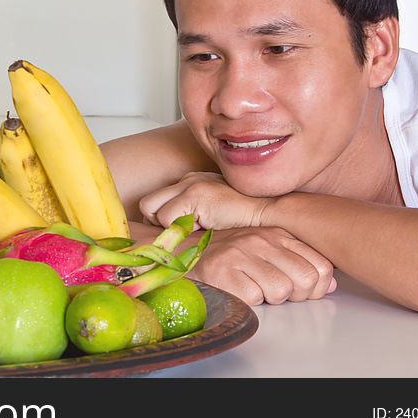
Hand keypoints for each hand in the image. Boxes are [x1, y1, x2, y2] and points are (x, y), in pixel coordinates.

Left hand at [139, 171, 272, 230]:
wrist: (270, 211)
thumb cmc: (245, 219)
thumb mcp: (213, 215)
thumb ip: (192, 218)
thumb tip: (170, 237)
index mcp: (191, 183)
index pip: (157, 203)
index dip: (162, 222)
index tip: (176, 234)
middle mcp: (187, 180)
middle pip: (147, 204)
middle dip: (157, 224)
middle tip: (179, 234)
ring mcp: (190, 184)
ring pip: (153, 210)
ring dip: (169, 227)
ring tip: (195, 229)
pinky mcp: (195, 194)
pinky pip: (168, 217)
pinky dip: (180, 228)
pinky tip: (203, 227)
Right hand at [188, 227, 336, 304]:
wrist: (181, 251)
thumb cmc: (226, 256)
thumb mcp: (265, 251)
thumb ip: (297, 263)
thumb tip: (330, 283)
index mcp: (276, 234)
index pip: (320, 265)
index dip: (318, 288)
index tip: (303, 292)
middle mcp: (261, 239)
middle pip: (305, 280)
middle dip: (294, 296)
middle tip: (275, 293)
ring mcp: (241, 253)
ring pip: (280, 291)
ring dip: (268, 299)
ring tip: (252, 288)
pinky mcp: (222, 269)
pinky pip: (252, 298)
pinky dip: (246, 301)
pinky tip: (235, 289)